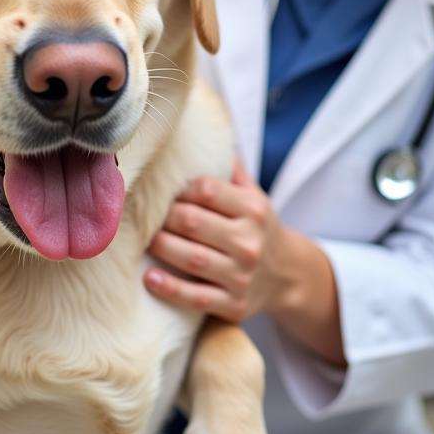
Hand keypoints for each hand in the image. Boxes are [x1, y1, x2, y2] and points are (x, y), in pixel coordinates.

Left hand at [144, 159, 297, 322]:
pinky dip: (170, 288)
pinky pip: (196, 297)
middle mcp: (250, 242)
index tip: (164, 193)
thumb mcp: (254, 196)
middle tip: (145, 217)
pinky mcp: (235, 305)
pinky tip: (149, 278)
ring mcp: (243, 276)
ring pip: (193, 258)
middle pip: (193, 223)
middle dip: (164, 218)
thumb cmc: (257, 228)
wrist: (289, 276)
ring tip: (144, 242)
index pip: (206, 190)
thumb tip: (202, 127)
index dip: (178, 190)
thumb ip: (230, 169)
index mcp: (253, 209)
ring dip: (162, 248)